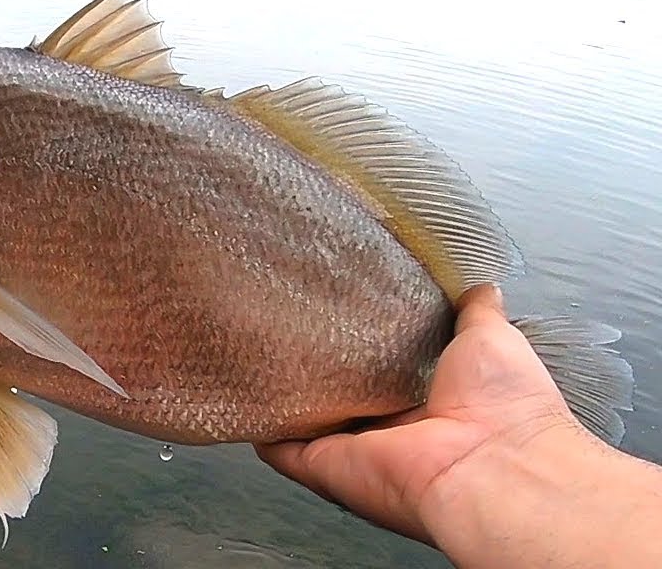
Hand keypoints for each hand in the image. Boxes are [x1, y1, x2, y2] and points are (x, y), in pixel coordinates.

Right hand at [254, 285, 592, 544]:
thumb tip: (479, 286)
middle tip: (290, 328)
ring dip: (282, 394)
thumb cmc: (507, 409)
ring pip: (305, 420)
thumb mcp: (494, 338)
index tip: (339, 316)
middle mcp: (390, 432)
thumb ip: (477, 311)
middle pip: (340, 398)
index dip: (362, 346)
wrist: (494, 467)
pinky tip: (245, 400)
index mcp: (429, 405)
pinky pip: (280, 448)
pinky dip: (260, 428)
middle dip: (317, 367)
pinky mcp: (325, 464)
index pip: (384, 373)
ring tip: (258, 353)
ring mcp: (356, 449)